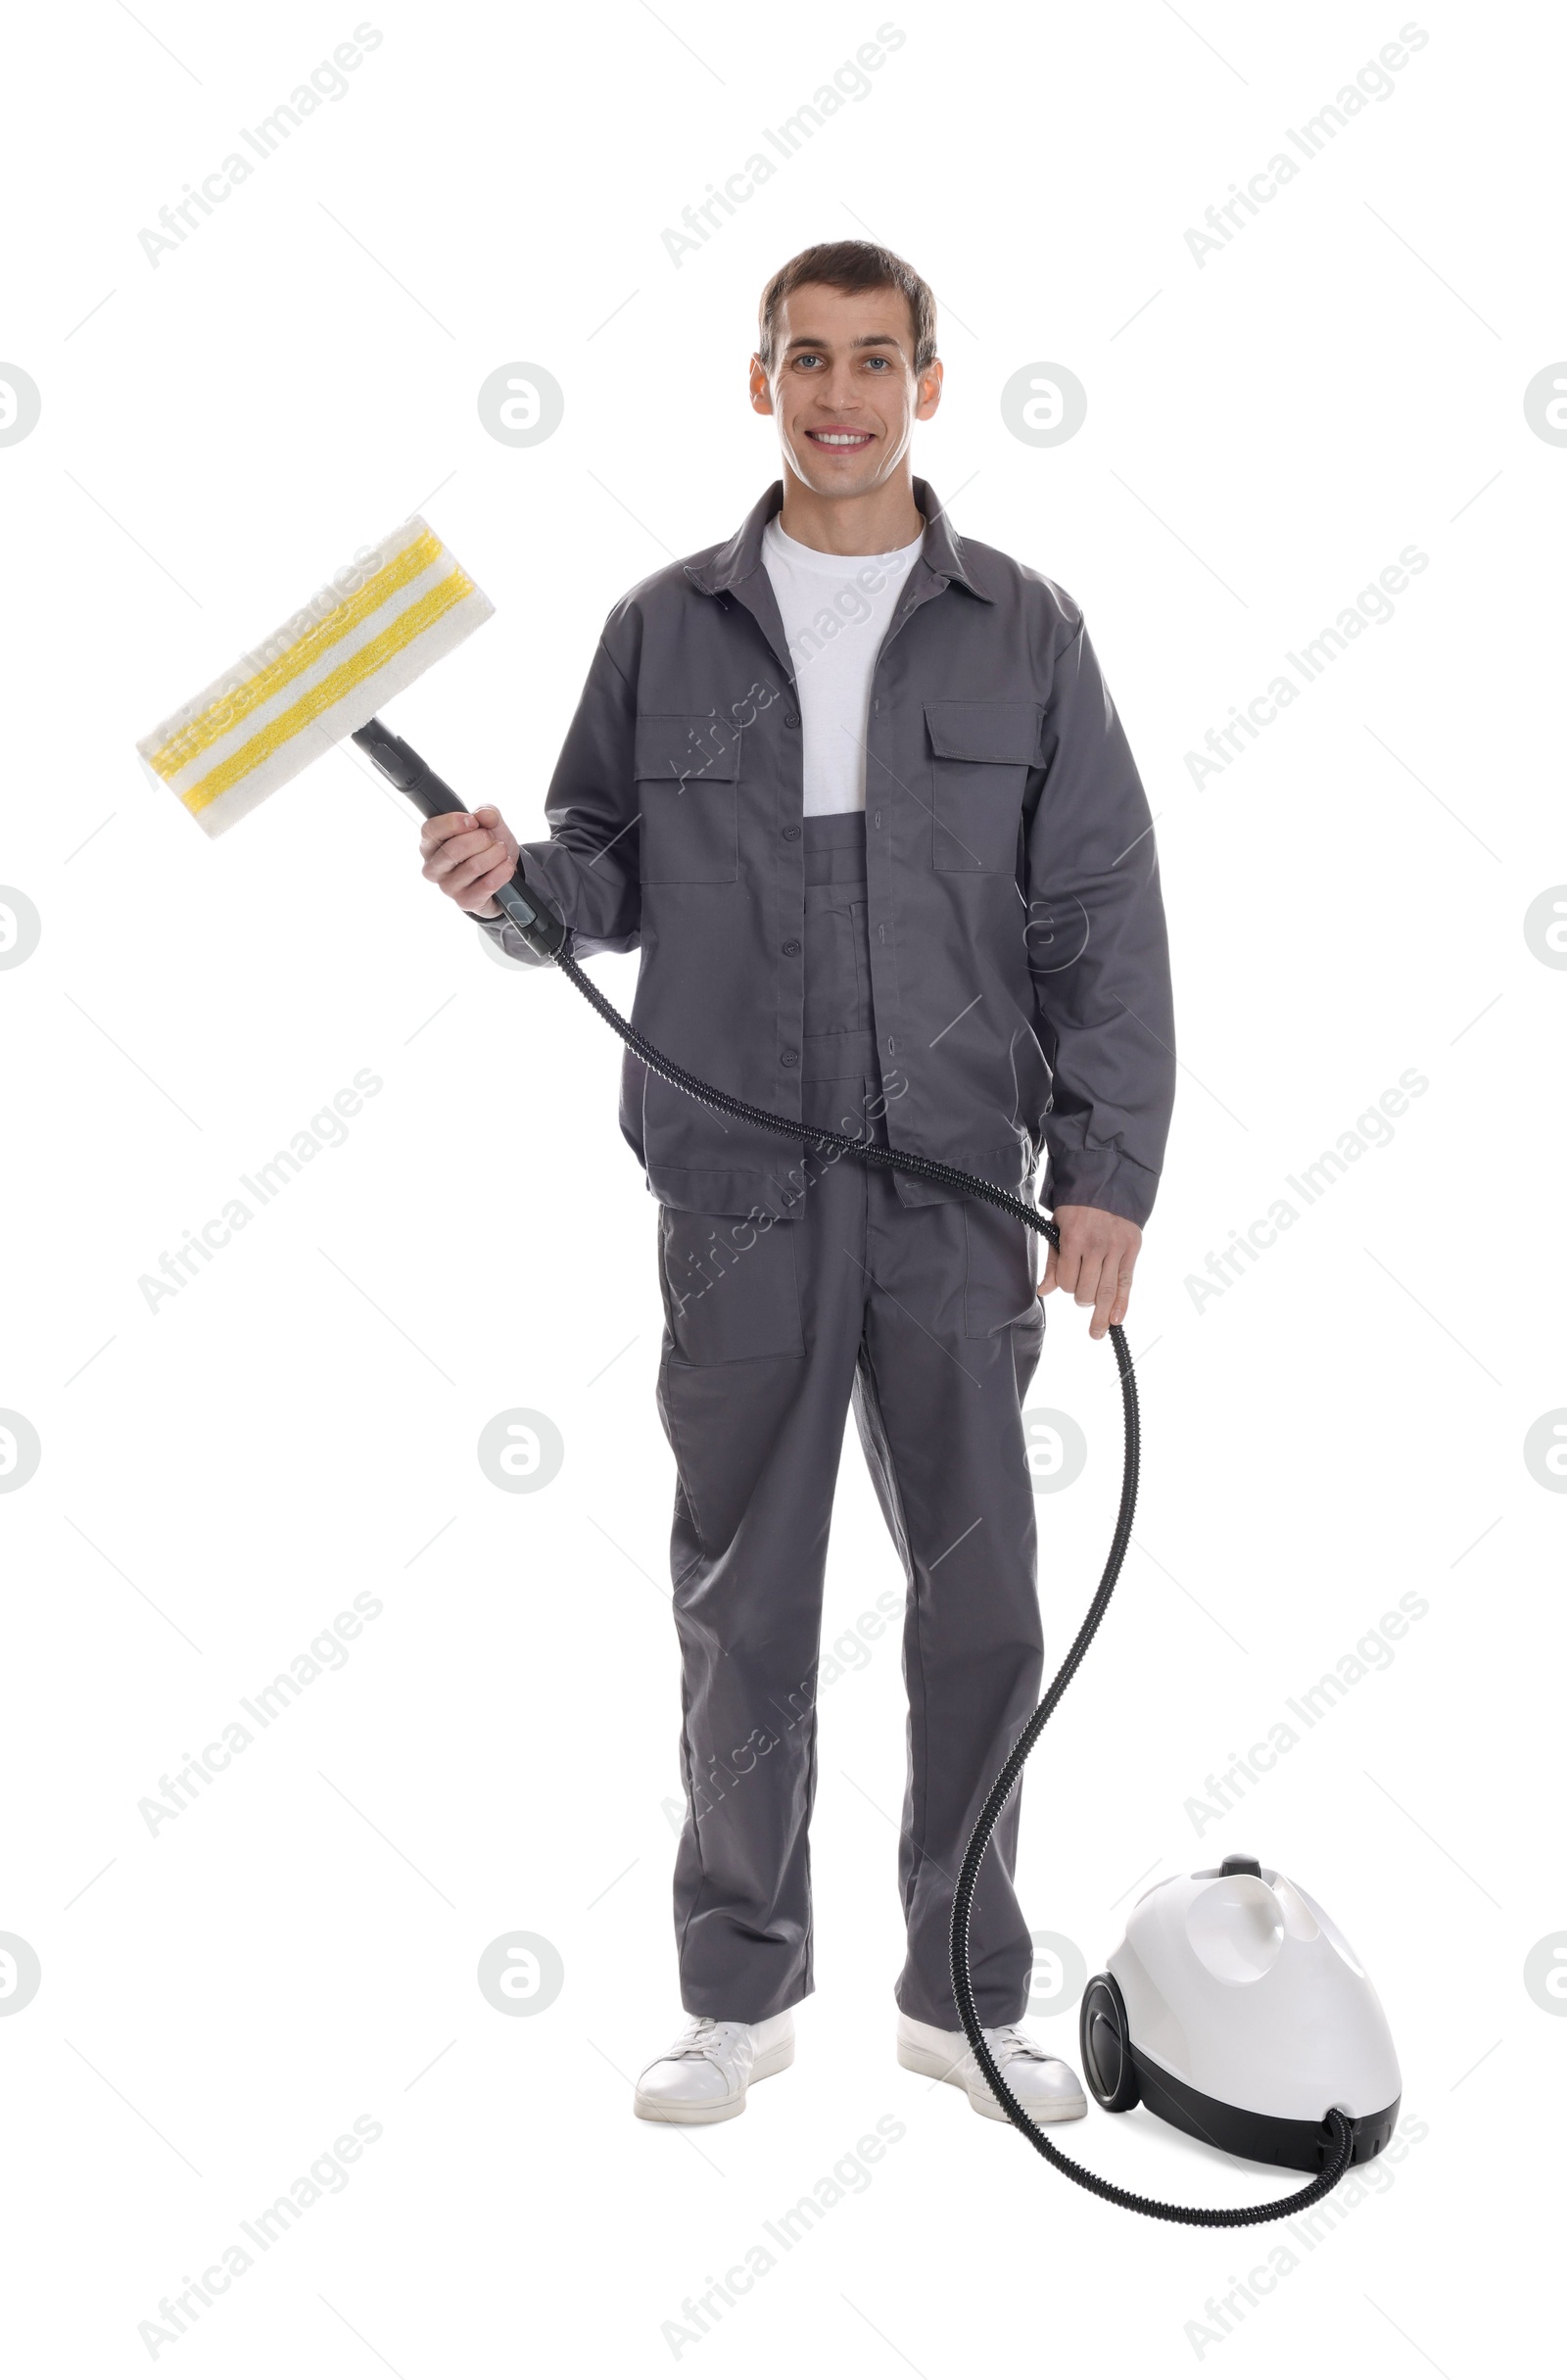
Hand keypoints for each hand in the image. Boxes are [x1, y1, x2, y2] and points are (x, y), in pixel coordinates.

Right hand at [419, 804, 519, 917]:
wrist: (501, 874)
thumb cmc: (486, 847)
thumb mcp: (489, 824)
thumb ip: (486, 813)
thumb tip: (485, 815)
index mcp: (430, 844)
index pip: (431, 830)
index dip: (452, 823)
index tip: (473, 821)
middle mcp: (433, 867)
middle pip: (453, 849)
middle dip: (481, 839)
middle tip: (492, 838)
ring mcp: (447, 887)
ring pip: (474, 866)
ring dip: (495, 854)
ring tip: (502, 851)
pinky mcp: (464, 902)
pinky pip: (487, 885)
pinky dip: (502, 871)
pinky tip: (506, 866)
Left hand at [1039, 1204, 1142, 1340]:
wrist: (1107, 1183)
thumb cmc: (1077, 1208)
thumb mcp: (1058, 1229)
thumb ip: (1054, 1262)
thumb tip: (1044, 1292)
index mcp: (1074, 1240)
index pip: (1067, 1281)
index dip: (1065, 1287)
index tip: (1067, 1282)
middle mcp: (1096, 1246)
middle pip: (1086, 1291)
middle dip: (1081, 1299)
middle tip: (1081, 1296)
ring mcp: (1116, 1249)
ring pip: (1107, 1292)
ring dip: (1100, 1313)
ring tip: (1096, 1328)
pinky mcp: (1132, 1249)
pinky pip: (1127, 1283)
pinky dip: (1122, 1304)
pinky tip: (1116, 1320)